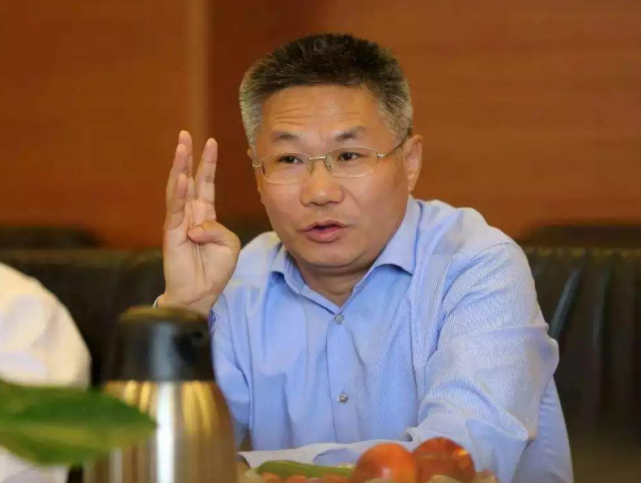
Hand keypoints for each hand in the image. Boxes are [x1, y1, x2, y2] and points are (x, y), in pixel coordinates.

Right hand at [159, 131, 240, 316]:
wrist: (200, 293)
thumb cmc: (214, 269)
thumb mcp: (229, 245)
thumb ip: (219, 229)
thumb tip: (197, 226)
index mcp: (205, 215)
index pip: (206, 183)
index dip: (208, 163)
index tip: (211, 142)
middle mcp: (190, 214)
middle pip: (189, 179)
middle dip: (188, 157)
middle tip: (185, 134)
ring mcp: (179, 222)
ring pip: (177, 189)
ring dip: (179, 167)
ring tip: (181, 147)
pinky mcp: (172, 234)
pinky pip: (175, 211)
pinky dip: (178, 194)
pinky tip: (180, 179)